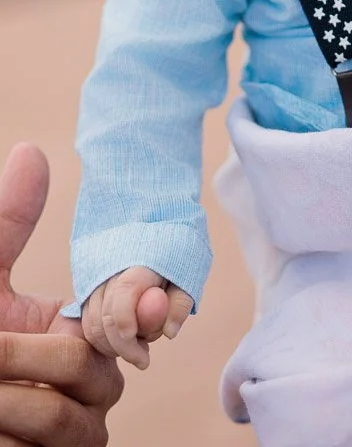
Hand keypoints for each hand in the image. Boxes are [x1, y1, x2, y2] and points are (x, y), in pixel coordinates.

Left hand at [0, 142, 124, 445]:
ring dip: (12, 394)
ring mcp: (72, 433)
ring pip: (68, 413)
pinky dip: (14, 427)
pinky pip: (53, 442)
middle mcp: (87, 387)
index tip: (125, 297)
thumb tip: (31, 148)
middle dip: (33, 356)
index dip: (124, 307)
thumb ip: (11, 221)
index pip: (122, 316)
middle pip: (93, 367)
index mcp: (79, 337)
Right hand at [82, 267, 192, 369]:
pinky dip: (102, 338)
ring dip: (112, 345)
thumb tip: (169, 333)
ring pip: (92, 324)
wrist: (155, 236)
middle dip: (124, 346)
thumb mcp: (187, 277)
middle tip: (145, 360)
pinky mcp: (87, 291)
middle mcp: (110, 270)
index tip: (143, 354)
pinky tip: (125, 338)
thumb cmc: (174, 258)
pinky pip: (88, 322)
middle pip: (105, 315)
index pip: (125, 292)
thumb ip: (179, 303)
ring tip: (140, 344)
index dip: (127, 323)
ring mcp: (95, 280)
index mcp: (138, 263)